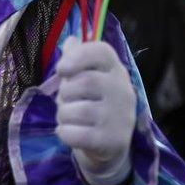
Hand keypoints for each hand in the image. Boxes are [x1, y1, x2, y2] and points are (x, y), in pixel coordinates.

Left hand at [55, 37, 135, 184]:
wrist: (110, 144)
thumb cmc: (93, 103)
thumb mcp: (84, 78)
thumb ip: (76, 59)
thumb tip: (70, 40)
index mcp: (116, 70)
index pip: (102, 51)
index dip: (78, 56)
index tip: (61, 69)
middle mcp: (123, 90)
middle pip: (84, 82)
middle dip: (65, 93)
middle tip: (66, 101)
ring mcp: (121, 117)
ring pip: (77, 110)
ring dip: (63, 115)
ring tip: (69, 118)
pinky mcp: (114, 140)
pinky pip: (76, 134)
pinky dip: (65, 133)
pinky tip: (70, 132)